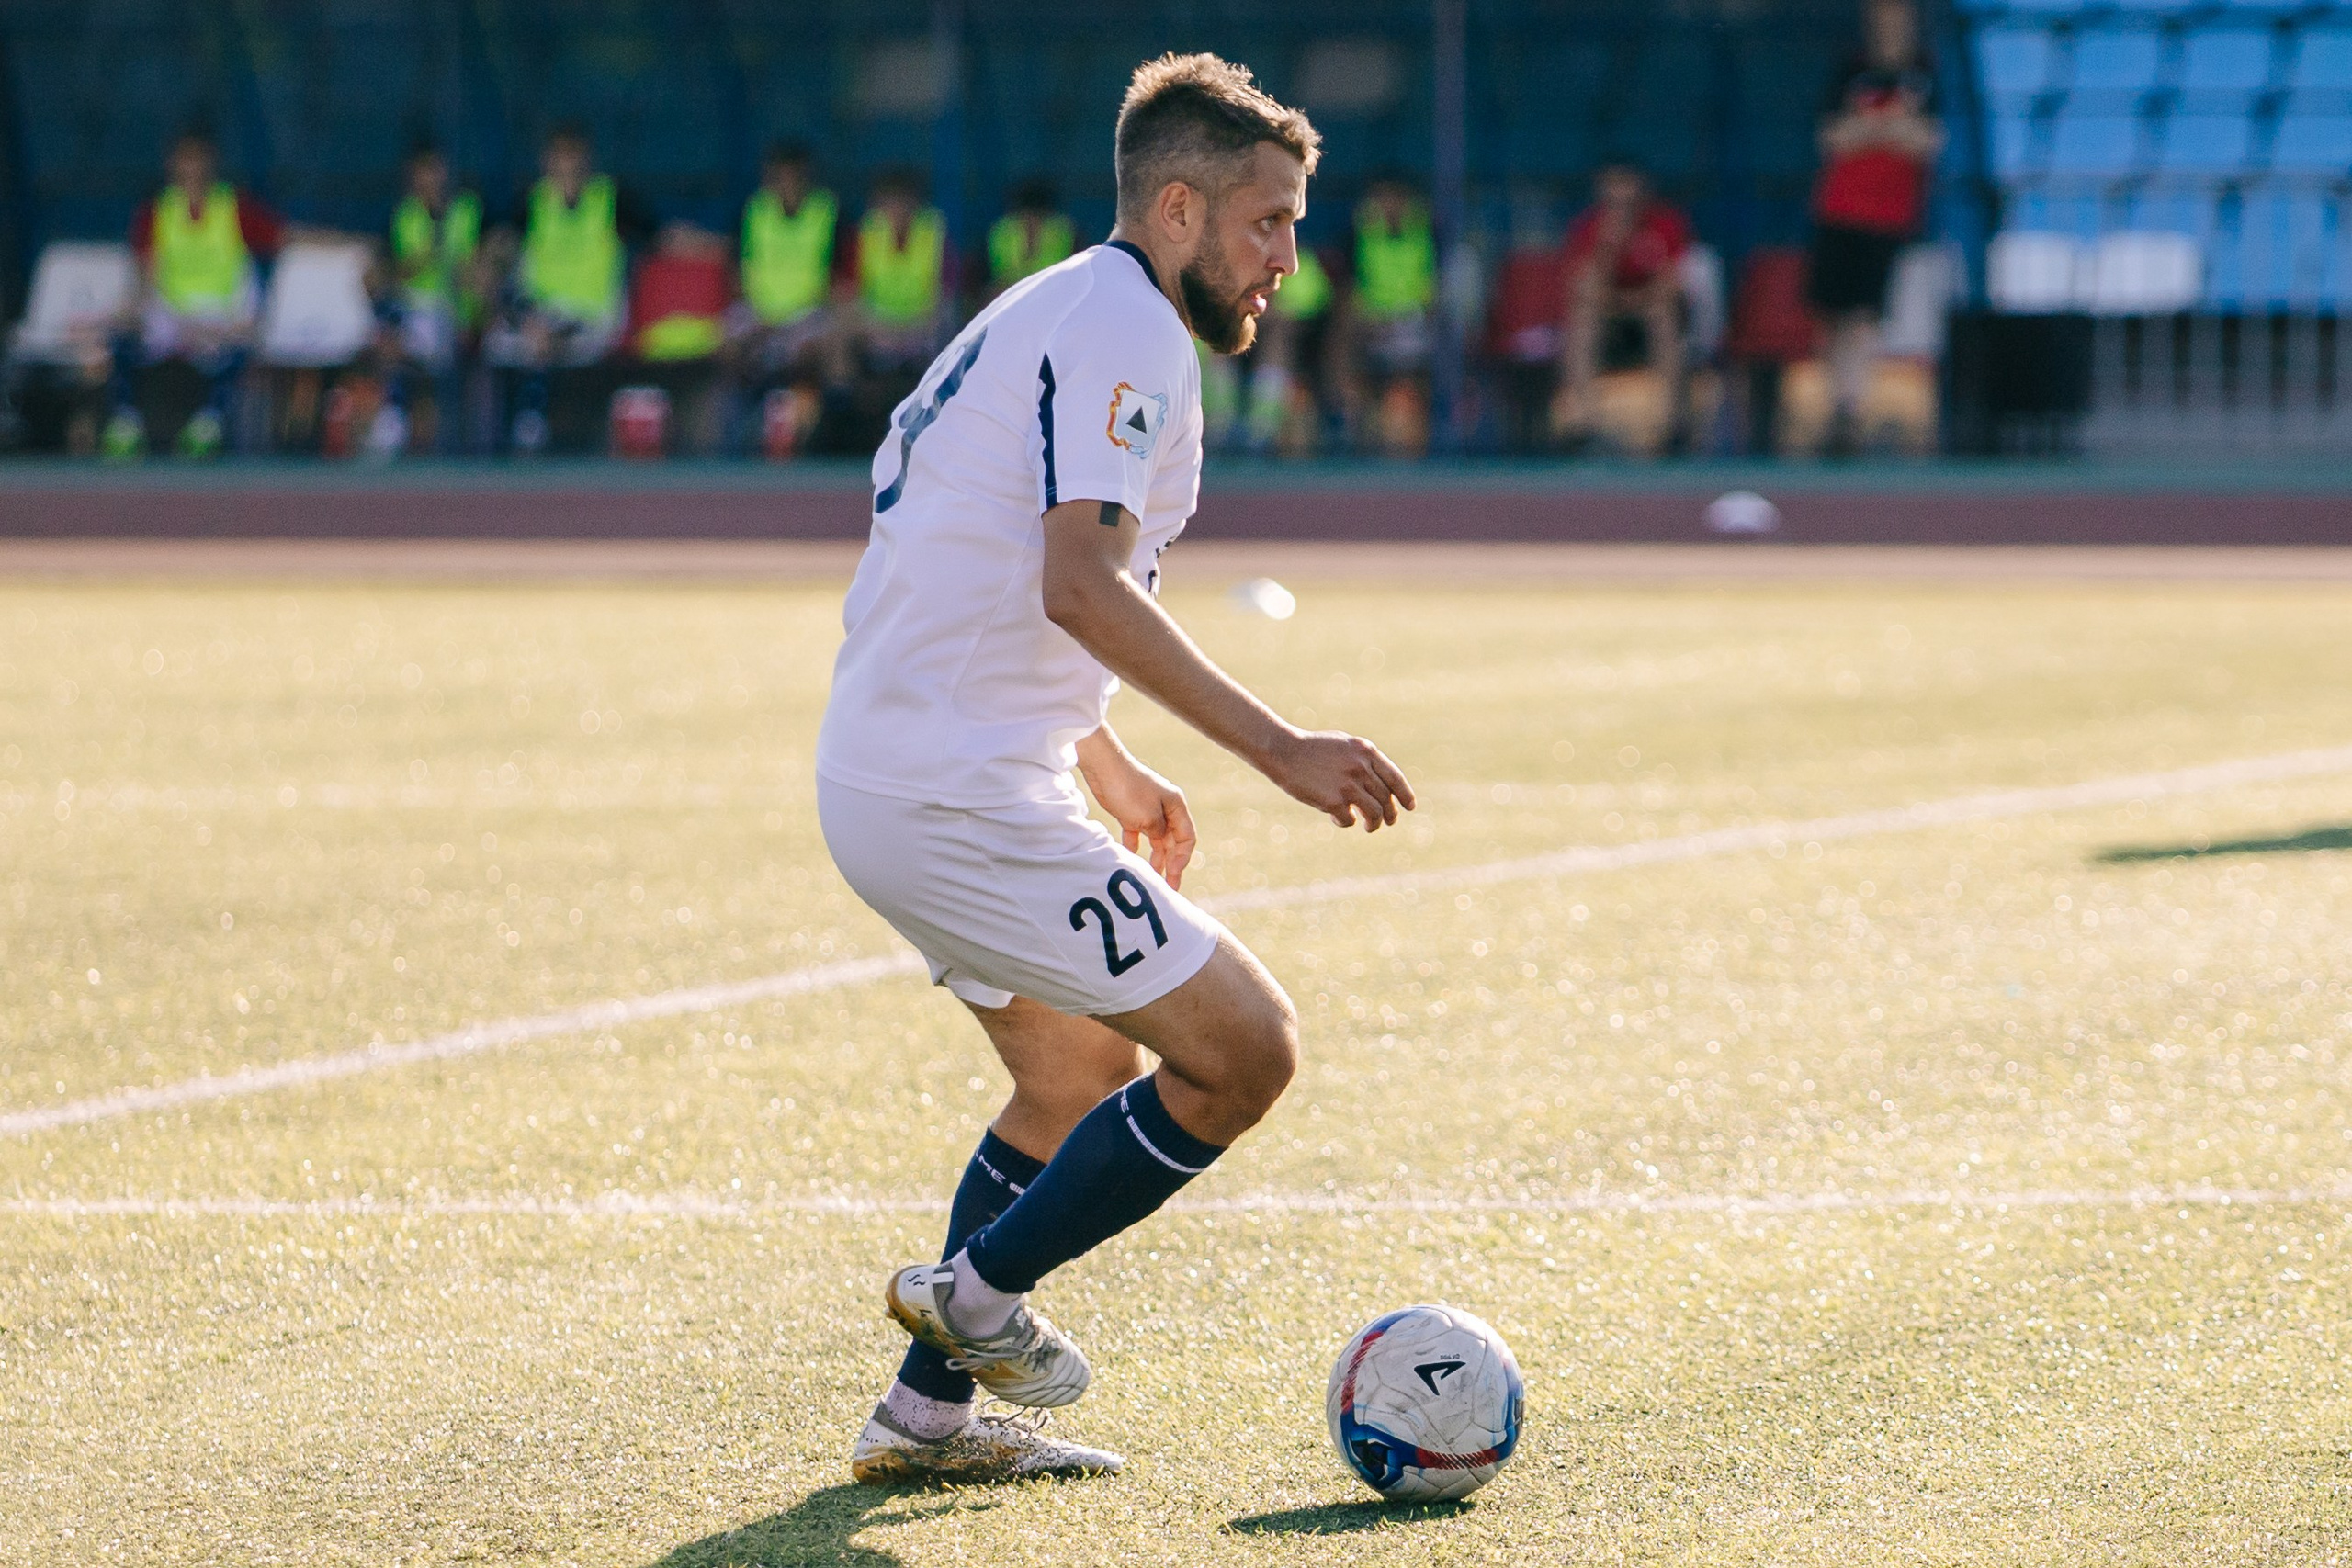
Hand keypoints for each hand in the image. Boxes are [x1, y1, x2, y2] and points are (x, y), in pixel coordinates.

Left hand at [1078, 746, 1197, 888]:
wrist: (1103, 767)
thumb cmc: (1129, 790)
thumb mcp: (1149, 818)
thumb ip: (1159, 834)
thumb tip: (1161, 843)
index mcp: (1177, 806)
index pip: (1187, 837)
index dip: (1183, 858)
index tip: (1174, 874)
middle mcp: (1166, 808)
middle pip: (1173, 840)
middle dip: (1171, 863)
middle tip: (1168, 886)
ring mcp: (1148, 809)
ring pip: (1156, 839)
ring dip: (1156, 857)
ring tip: (1152, 876)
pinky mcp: (1131, 811)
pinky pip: (1138, 833)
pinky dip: (1136, 846)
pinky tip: (1132, 859)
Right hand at [1262, 729, 1415, 832]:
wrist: (1284, 752)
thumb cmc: (1312, 748)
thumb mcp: (1344, 745)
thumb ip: (1364, 760)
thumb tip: (1382, 784)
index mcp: (1366, 751)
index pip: (1395, 778)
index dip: (1405, 795)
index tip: (1410, 807)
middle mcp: (1361, 768)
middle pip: (1385, 798)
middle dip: (1390, 814)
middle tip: (1388, 821)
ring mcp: (1348, 785)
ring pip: (1374, 813)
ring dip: (1374, 824)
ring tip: (1369, 827)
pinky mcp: (1333, 801)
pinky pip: (1349, 820)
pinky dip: (1346, 822)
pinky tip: (1336, 818)